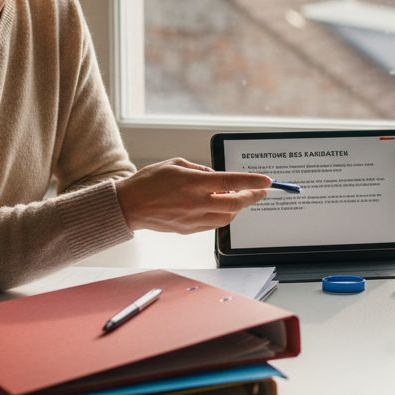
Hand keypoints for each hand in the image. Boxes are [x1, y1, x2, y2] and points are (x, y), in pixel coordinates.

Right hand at [114, 158, 269, 233]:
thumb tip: (216, 177)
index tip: (266, 181)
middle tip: (259, 192)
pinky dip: (221, 216)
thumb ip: (200, 170)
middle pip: (235, 204)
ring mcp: (192, 219)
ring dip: (237, 208)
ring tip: (237, 198)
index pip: (231, 182)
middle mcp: (195, 202)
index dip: (252, 182)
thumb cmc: (149, 181)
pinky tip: (219, 207)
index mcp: (193, 183)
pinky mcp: (188, 230)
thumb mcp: (176, 164)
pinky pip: (213, 225)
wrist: (128, 205)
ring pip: (226, 218)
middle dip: (251, 197)